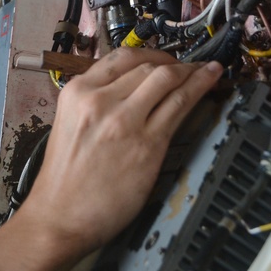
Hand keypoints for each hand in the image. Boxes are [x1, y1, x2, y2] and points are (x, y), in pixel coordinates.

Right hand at [0, 48, 222, 270]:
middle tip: (189, 69)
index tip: (163, 60)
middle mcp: (99, 99)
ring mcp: (125, 120)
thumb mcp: (69, 125)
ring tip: (207, 71)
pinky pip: (180, 105)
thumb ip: (94, 105)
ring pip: (167, 78)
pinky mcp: (147, 143)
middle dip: (174, 63)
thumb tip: (129, 93)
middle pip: (147, 65)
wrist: (60, 216)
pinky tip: (210, 81)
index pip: (121, 57)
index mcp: (75, 92)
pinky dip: (200, 88)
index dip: (150, 55)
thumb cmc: (64, 179)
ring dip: (192, 71)